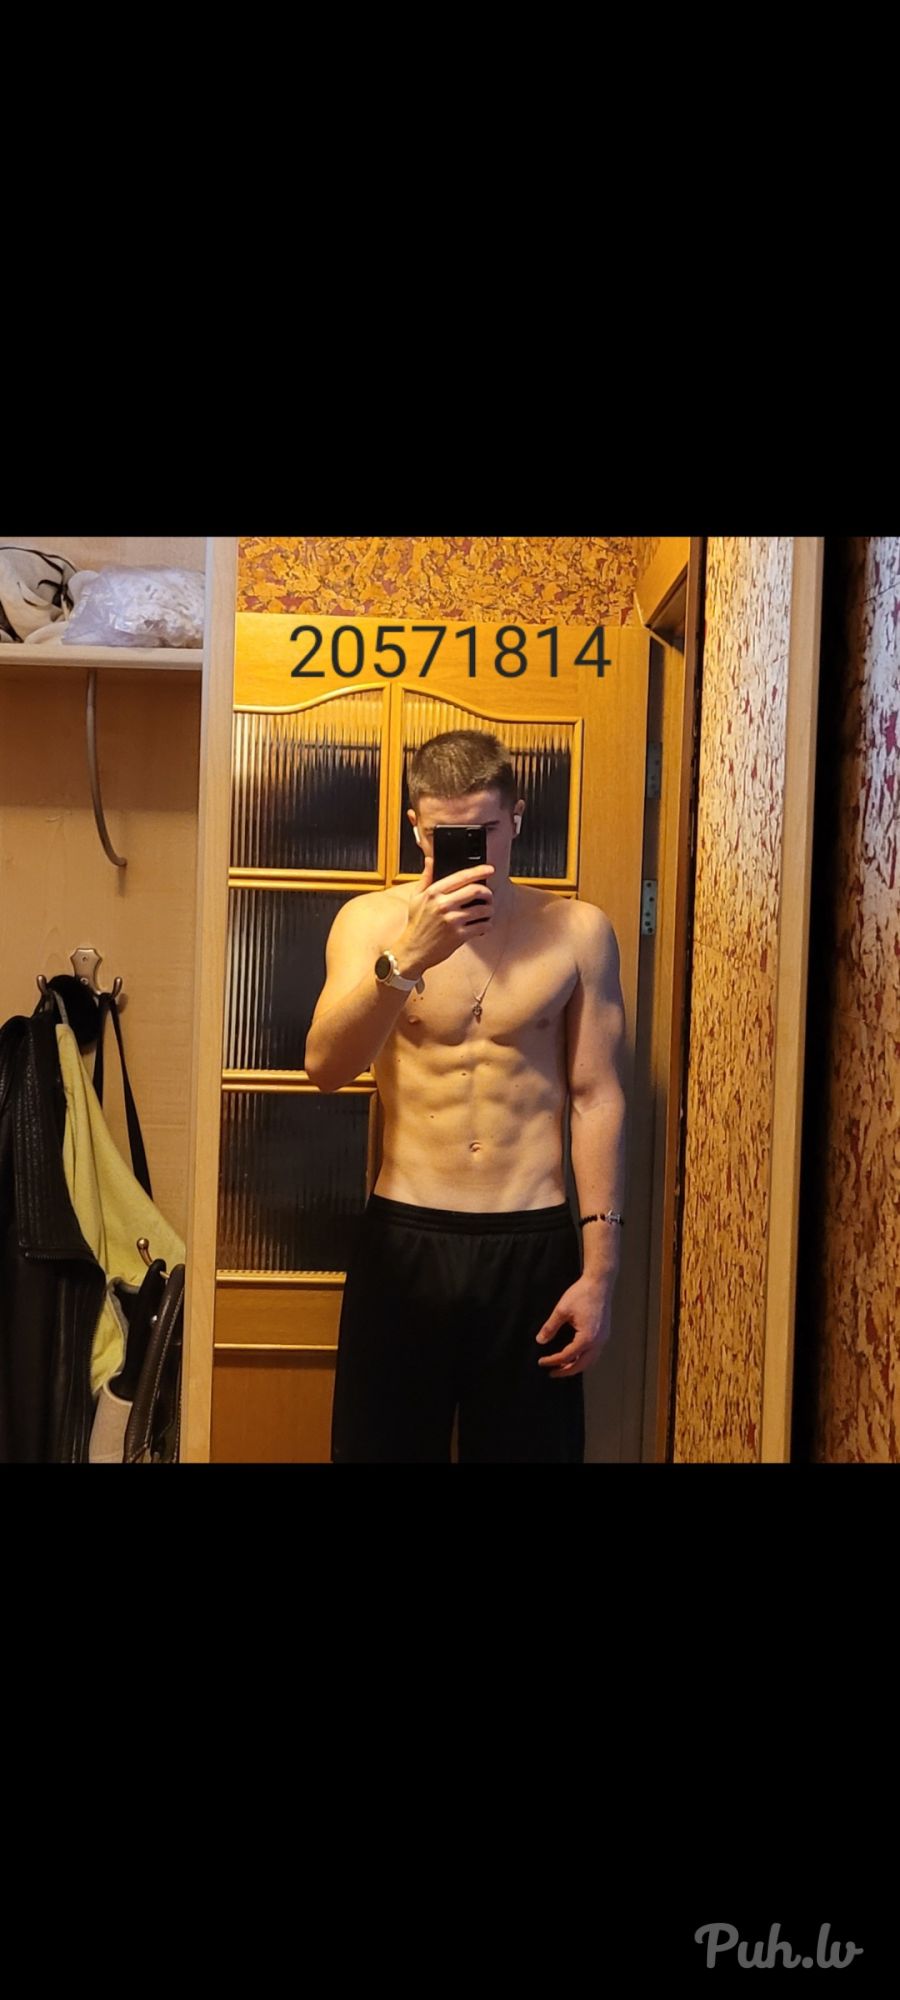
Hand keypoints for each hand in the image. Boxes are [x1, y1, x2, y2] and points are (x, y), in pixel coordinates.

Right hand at [396, 852, 495, 976]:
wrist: (413, 950)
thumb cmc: (416, 924)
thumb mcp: (416, 897)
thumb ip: (426, 877)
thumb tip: (430, 860)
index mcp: (434, 893)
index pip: (461, 877)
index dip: (479, 871)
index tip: (489, 869)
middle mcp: (443, 905)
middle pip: (476, 891)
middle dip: (488, 893)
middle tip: (489, 896)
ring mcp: (452, 920)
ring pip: (483, 909)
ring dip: (490, 910)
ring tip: (488, 912)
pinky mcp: (459, 935)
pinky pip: (482, 926)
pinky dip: (487, 925)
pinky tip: (483, 925)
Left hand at [535, 1275, 612, 1375]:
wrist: (599, 1284)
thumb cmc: (581, 1294)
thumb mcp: (561, 1310)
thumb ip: (550, 1327)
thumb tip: (540, 1341)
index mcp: (587, 1338)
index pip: (567, 1356)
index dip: (553, 1361)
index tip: (541, 1362)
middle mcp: (598, 1342)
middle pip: (581, 1365)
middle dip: (566, 1371)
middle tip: (552, 1373)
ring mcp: (603, 1339)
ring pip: (590, 1361)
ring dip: (576, 1366)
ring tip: (562, 1367)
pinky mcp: (604, 1334)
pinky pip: (594, 1353)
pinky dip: (584, 1359)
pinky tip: (575, 1356)